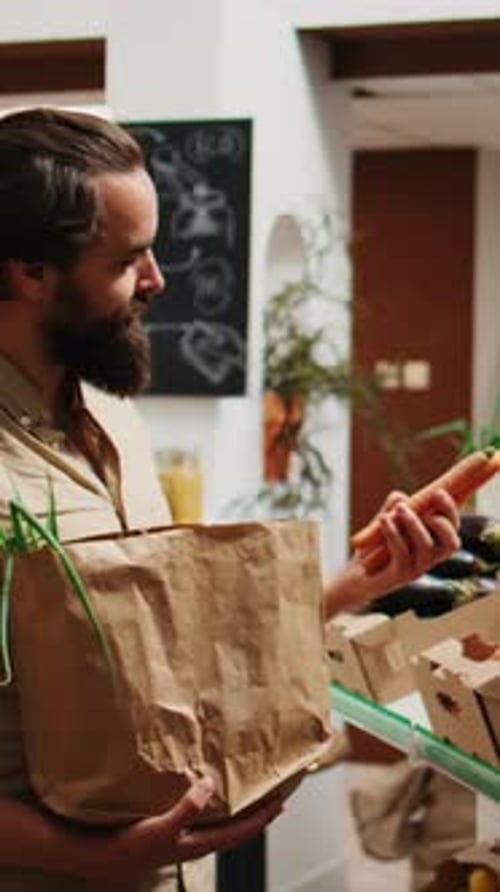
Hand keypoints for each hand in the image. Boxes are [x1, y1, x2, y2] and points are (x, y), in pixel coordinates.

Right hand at [0, 777, 283, 881]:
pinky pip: (195, 816)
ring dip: (233, 809)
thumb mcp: (160, 828)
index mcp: (195, 845)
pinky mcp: (165, 829)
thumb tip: (211, 785)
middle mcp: (192, 842)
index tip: (282, 802)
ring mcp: (179, 837)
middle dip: (254, 813)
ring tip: (245, 793)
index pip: (239, 833)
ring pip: (216, 823)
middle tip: (274, 797)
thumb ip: (187, 808)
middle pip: (232, 829)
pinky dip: (208, 805)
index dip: (262, 818)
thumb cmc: (127, 846)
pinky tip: (204, 791)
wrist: (94, 855)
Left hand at [362, 487, 460, 593]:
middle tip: (426, 508)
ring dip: (414, 523)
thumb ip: (395, 505)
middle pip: (451, 543)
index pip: (453, 528)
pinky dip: (393, 533)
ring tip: (399, 509)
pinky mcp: (398, 576)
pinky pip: (402, 553)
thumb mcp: (386, 520)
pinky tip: (383, 519)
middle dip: (443, 523)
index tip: (438, 492)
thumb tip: (402, 498)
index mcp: (433, 543)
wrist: (355, 576)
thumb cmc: (375, 547)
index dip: (450, 510)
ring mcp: (416, 569)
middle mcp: (430, 558)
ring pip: (426, 546)